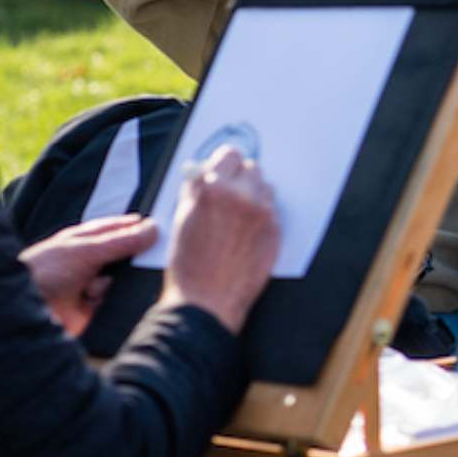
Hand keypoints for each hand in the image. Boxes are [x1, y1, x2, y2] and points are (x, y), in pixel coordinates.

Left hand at [20, 214, 157, 337]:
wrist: (21, 309)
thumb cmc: (44, 271)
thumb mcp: (85, 250)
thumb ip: (120, 241)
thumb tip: (152, 229)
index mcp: (89, 240)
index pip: (123, 228)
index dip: (141, 227)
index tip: (161, 226)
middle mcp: (95, 261)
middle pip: (128, 256)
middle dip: (131, 259)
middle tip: (131, 262)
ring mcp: (95, 285)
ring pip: (123, 280)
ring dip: (109, 284)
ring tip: (89, 289)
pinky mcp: (96, 309)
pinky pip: (115, 301)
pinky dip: (104, 301)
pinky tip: (87, 301)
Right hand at [161, 146, 279, 334]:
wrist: (206, 302)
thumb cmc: (188, 264)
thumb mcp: (181, 218)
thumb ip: (196, 189)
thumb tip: (206, 170)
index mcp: (213, 189)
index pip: (230, 155)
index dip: (225, 164)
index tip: (225, 171)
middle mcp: (241, 195)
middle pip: (252, 168)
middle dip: (241, 179)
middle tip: (231, 197)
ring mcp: (262, 212)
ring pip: (265, 188)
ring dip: (255, 196)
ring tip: (239, 219)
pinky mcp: (276, 229)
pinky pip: (272, 210)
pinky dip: (262, 216)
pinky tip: (247, 235)